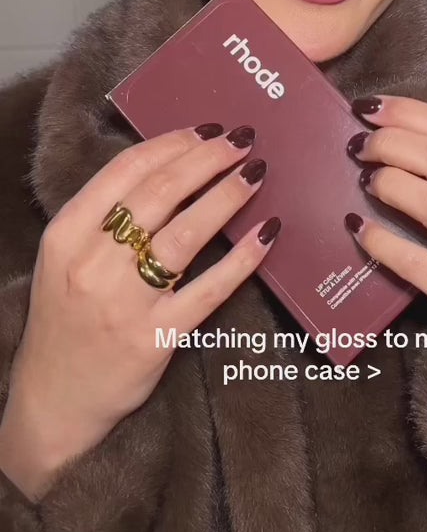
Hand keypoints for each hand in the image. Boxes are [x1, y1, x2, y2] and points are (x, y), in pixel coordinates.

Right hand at [0, 123, 278, 500]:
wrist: (54, 401)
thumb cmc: (68, 317)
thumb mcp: (67, 257)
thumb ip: (107, 215)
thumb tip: (175, 166)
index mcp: (66, 234)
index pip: (126, 170)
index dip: (172, 143)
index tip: (206, 130)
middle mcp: (92, 263)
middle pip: (160, 193)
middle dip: (207, 160)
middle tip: (242, 141)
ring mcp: (124, 303)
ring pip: (185, 234)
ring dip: (226, 197)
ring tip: (256, 173)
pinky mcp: (155, 338)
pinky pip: (209, 290)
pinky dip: (242, 259)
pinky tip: (267, 233)